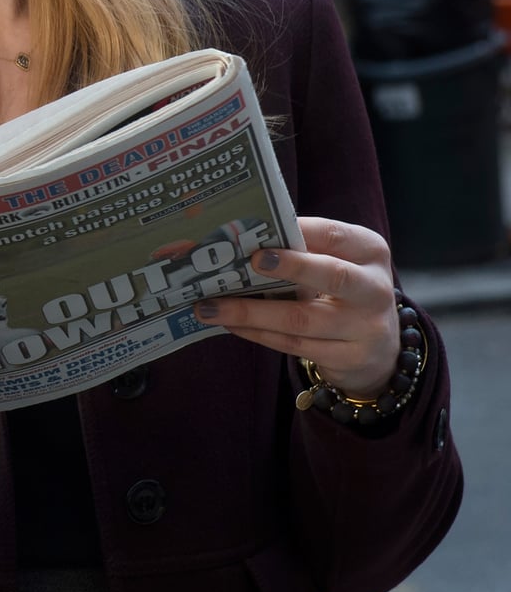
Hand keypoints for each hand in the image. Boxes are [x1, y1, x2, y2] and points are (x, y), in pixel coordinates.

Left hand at [194, 217, 400, 398]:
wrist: (380, 350)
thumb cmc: (345, 293)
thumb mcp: (337, 263)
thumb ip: (304, 250)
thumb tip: (242, 241)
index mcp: (370, 252)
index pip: (334, 235)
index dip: (299, 233)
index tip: (262, 234)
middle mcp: (375, 289)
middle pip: (333, 276)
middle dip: (291, 267)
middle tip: (250, 261)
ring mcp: (366, 328)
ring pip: (301, 319)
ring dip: (250, 312)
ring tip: (210, 306)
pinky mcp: (349, 358)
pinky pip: (294, 345)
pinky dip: (258, 333)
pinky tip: (231, 324)